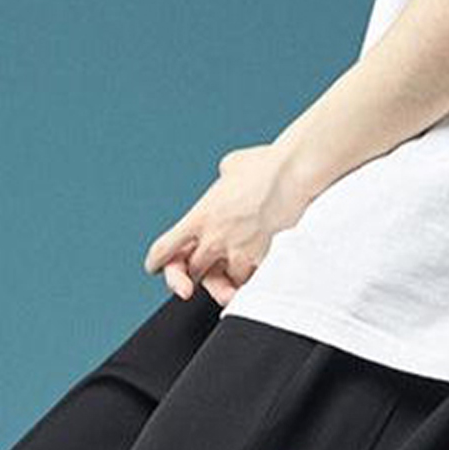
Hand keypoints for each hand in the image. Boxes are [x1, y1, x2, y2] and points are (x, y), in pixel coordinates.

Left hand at [143, 143, 314, 305]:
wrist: (292, 173)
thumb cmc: (264, 165)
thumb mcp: (231, 167)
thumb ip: (221, 184)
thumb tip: (227, 181)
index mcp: (199, 217)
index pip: (164, 250)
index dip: (157, 263)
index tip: (156, 268)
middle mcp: (212, 239)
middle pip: (191, 274)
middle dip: (196, 274)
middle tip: (207, 269)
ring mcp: (236, 253)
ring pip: (221, 284)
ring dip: (226, 279)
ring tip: (237, 263)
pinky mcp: (259, 261)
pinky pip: (247, 283)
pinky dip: (249, 278)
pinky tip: (256, 265)